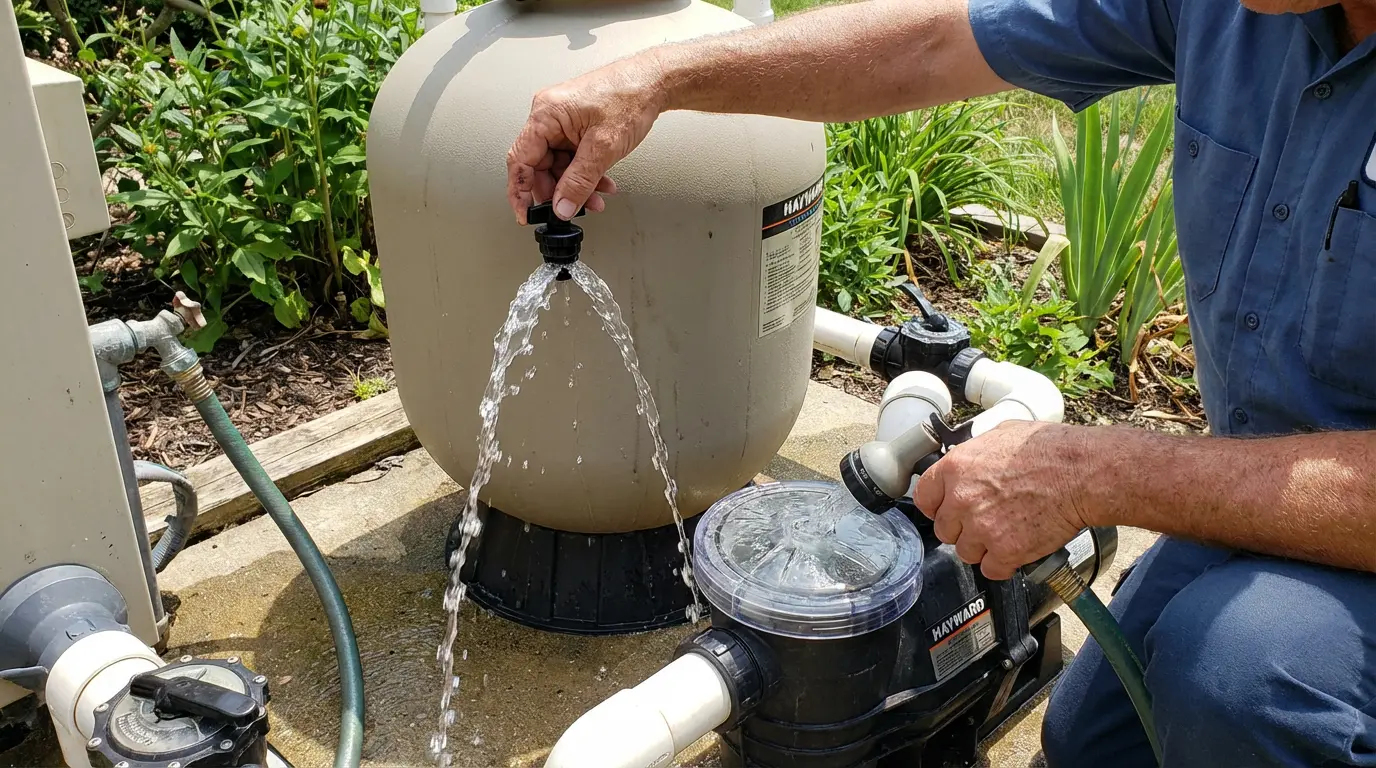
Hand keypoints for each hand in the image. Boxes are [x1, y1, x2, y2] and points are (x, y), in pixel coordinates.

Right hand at [506, 56, 666, 223]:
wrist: (654, 80)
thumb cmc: (630, 96)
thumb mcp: (603, 148)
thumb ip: (579, 181)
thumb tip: (561, 206)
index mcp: (546, 114)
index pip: (520, 160)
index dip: (520, 191)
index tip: (525, 214)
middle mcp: (549, 115)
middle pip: (539, 165)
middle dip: (557, 191)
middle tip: (571, 208)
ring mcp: (563, 120)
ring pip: (558, 164)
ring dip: (576, 185)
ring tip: (595, 198)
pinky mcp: (576, 124)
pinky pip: (572, 156)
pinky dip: (585, 173)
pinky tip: (601, 182)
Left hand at [914, 421, 1093, 579]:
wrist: (1080, 472)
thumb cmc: (1049, 450)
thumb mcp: (1001, 434)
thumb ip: (976, 454)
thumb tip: (972, 461)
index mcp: (955, 468)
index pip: (924, 498)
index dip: (937, 507)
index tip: (946, 511)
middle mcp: (961, 499)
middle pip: (945, 530)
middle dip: (963, 529)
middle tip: (986, 522)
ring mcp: (981, 527)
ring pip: (966, 552)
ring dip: (983, 548)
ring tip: (1006, 534)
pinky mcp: (1004, 550)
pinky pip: (991, 569)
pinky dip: (1004, 565)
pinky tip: (1016, 550)